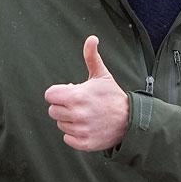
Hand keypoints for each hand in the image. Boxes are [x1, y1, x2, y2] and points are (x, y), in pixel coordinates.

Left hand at [43, 36, 129, 151]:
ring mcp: (81, 130)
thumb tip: (92, 38)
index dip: (58, 93)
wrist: (130, 120)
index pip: (49, 96)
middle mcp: (77, 114)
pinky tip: (87, 127)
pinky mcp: (84, 143)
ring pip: (61, 125)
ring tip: (85, 116)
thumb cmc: (112, 96)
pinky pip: (67, 138)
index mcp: (77, 96)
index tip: (70, 93)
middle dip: (63, 107)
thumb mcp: (102, 75)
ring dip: (69, 120)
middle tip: (79, 105)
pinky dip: (74, 134)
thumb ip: (91, 56)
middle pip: (53, 111)